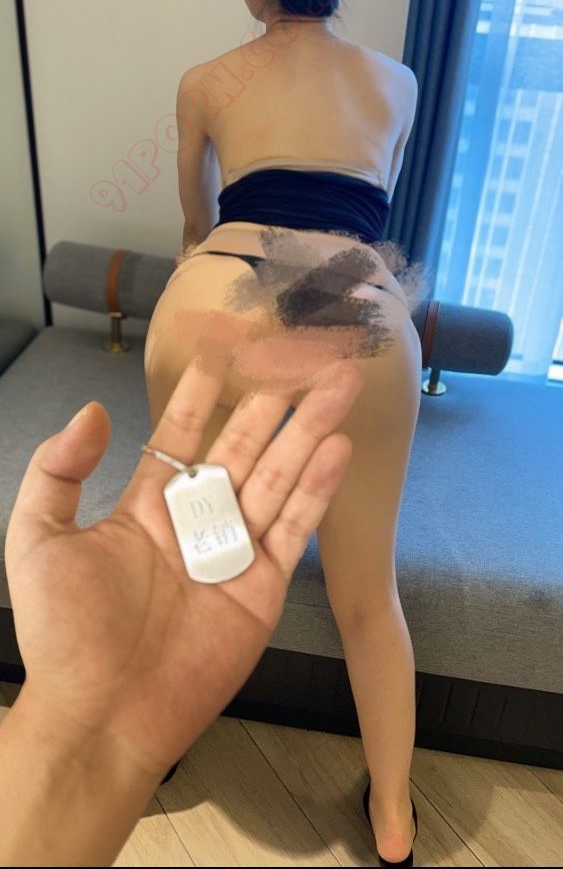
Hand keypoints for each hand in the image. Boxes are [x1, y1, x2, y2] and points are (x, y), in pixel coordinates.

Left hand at [6, 357, 361, 778]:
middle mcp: (197, 520)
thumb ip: (58, 470)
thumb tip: (96, 410)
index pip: (180, 433)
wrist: (102, 716)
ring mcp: (234, 551)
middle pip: (243, 446)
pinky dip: (317, 487)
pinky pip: (294, 528)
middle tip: (302, 353)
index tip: (222, 348)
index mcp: (147, 504)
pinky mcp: (264, 587)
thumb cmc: (64, 633)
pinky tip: (336, 446)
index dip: (200, 392)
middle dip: (272, 400)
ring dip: (309, 429)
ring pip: (278, 476)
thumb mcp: (38, 540)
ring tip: (339, 385)